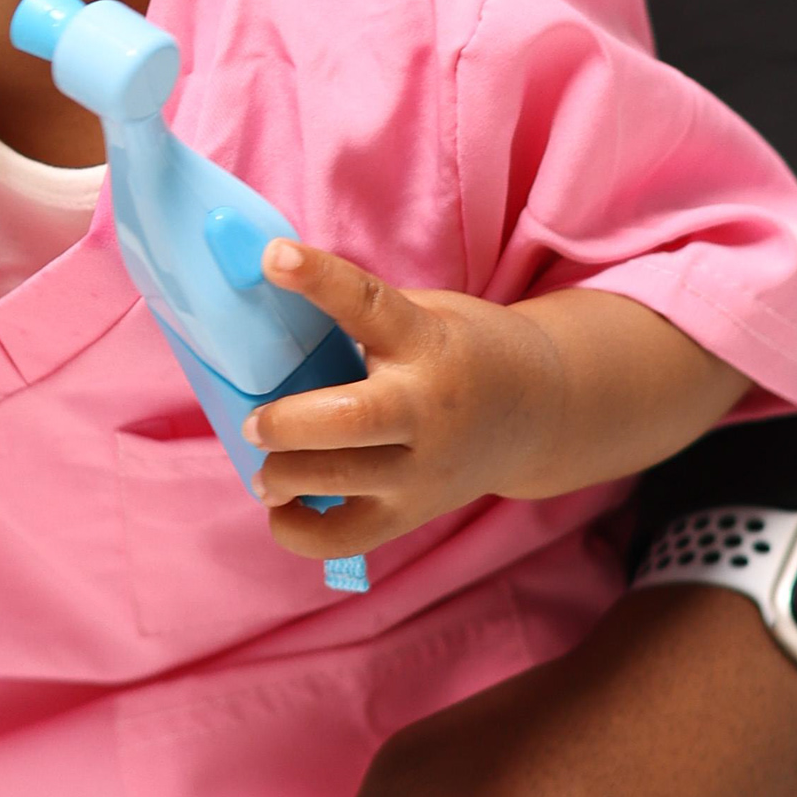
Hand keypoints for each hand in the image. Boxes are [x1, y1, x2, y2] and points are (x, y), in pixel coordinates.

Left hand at [243, 244, 748, 562]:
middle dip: (286, 423)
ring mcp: (424, 470)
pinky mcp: (414, 513)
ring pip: (340, 481)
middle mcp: (426, 407)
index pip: (368, 304)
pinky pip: (346, 538)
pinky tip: (284, 508)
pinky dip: (299, 532)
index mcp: (426, 341)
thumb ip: (363, 316)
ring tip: (265, 469)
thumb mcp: (428, 313)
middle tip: (254, 420)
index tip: (273, 258)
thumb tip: (264, 304)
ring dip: (282, 477)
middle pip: (347, 420)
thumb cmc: (464, 352)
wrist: (541, 413)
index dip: (318, 278)